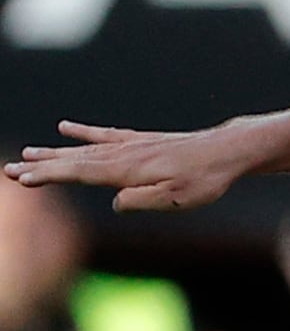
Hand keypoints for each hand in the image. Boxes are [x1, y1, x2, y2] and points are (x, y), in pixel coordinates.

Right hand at [7, 119, 261, 210]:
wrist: (226, 151)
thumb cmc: (205, 179)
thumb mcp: (176, 198)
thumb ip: (142, 200)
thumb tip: (115, 202)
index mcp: (128, 170)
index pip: (79, 173)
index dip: (49, 176)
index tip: (22, 178)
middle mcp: (124, 154)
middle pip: (74, 161)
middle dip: (41, 167)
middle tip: (9, 170)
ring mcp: (132, 145)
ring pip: (85, 149)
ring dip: (55, 152)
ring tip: (27, 153)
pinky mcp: (142, 141)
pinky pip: (106, 135)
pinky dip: (84, 132)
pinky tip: (66, 127)